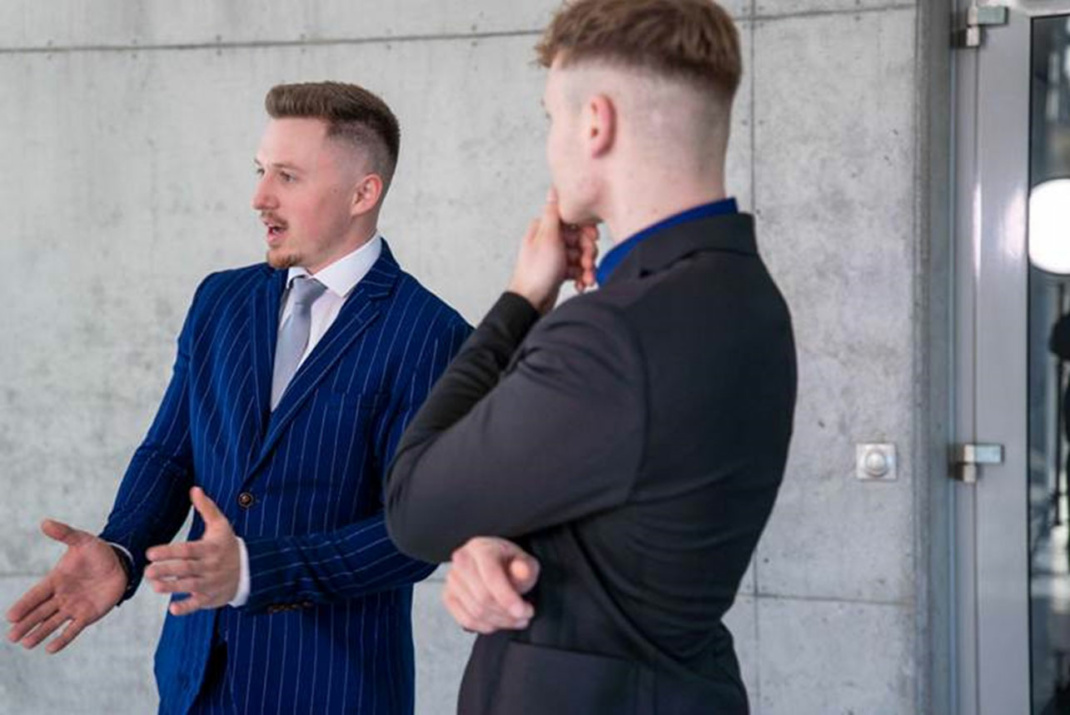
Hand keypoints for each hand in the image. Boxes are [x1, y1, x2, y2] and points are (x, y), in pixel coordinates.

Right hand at [5, 520, 125, 653]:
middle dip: (27, 624)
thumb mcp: (82, 540)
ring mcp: (74, 606)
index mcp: (55, 579)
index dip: (24, 605)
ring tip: (26, 643)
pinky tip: (50, 649)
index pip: (36, 594)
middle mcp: (61, 596)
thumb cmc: (98, 552)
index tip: (10, 616)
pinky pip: (73, 628)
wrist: (120, 563)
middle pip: (40, 612)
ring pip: (53, 622)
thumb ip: (64, 533)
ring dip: (40, 633)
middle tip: (12, 636)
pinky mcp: (88, 614)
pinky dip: (63, 638)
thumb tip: (45, 522)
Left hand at [145, 487, 239, 615]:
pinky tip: (173, 608)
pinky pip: (198, 603)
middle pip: (186, 568)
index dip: (169, 551)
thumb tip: (194, 489)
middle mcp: (211, 566)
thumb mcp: (221, 525)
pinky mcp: (211, 597)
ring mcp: (211, 583)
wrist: (251, 568)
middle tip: (147, 570)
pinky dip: (186, 607)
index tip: (150, 552)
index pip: (188, 550)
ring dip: (171, 587)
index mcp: (211, 548)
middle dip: (166, 569)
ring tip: (155, 585)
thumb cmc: (228, 545)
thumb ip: (206, 508)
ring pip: (189, 586)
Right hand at [443, 536, 539, 633]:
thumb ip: (525, 567)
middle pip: (483, 597)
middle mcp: (462, 560)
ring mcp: (452, 579)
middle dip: (507, 613)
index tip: (524, 611)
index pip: (491, 577)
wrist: (496, 563)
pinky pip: (465, 620)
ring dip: (499, 622)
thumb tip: (522, 570)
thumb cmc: (509, 562)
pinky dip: (485, 626)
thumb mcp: (525, 561)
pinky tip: (498, 622)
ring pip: (475, 612)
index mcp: (480, 548)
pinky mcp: (448, 596)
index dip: (508, 598)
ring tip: (515, 620)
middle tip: (525, 616)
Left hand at [508, 189, 598, 313]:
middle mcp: (550, 239)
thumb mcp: (548, 238)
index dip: (586, 230)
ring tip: (587, 279)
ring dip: (586, 268)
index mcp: (545, 227)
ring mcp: (555, 256)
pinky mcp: (558, 270)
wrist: (530, 302)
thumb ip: (554, 212)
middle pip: (579, 239)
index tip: (592, 239)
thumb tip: (555, 187)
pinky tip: (581, 285)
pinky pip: (576, 269)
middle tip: (588, 264)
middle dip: (587, 253)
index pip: (573, 220)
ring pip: (580, 256)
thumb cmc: (536, 272)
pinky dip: (581, 276)